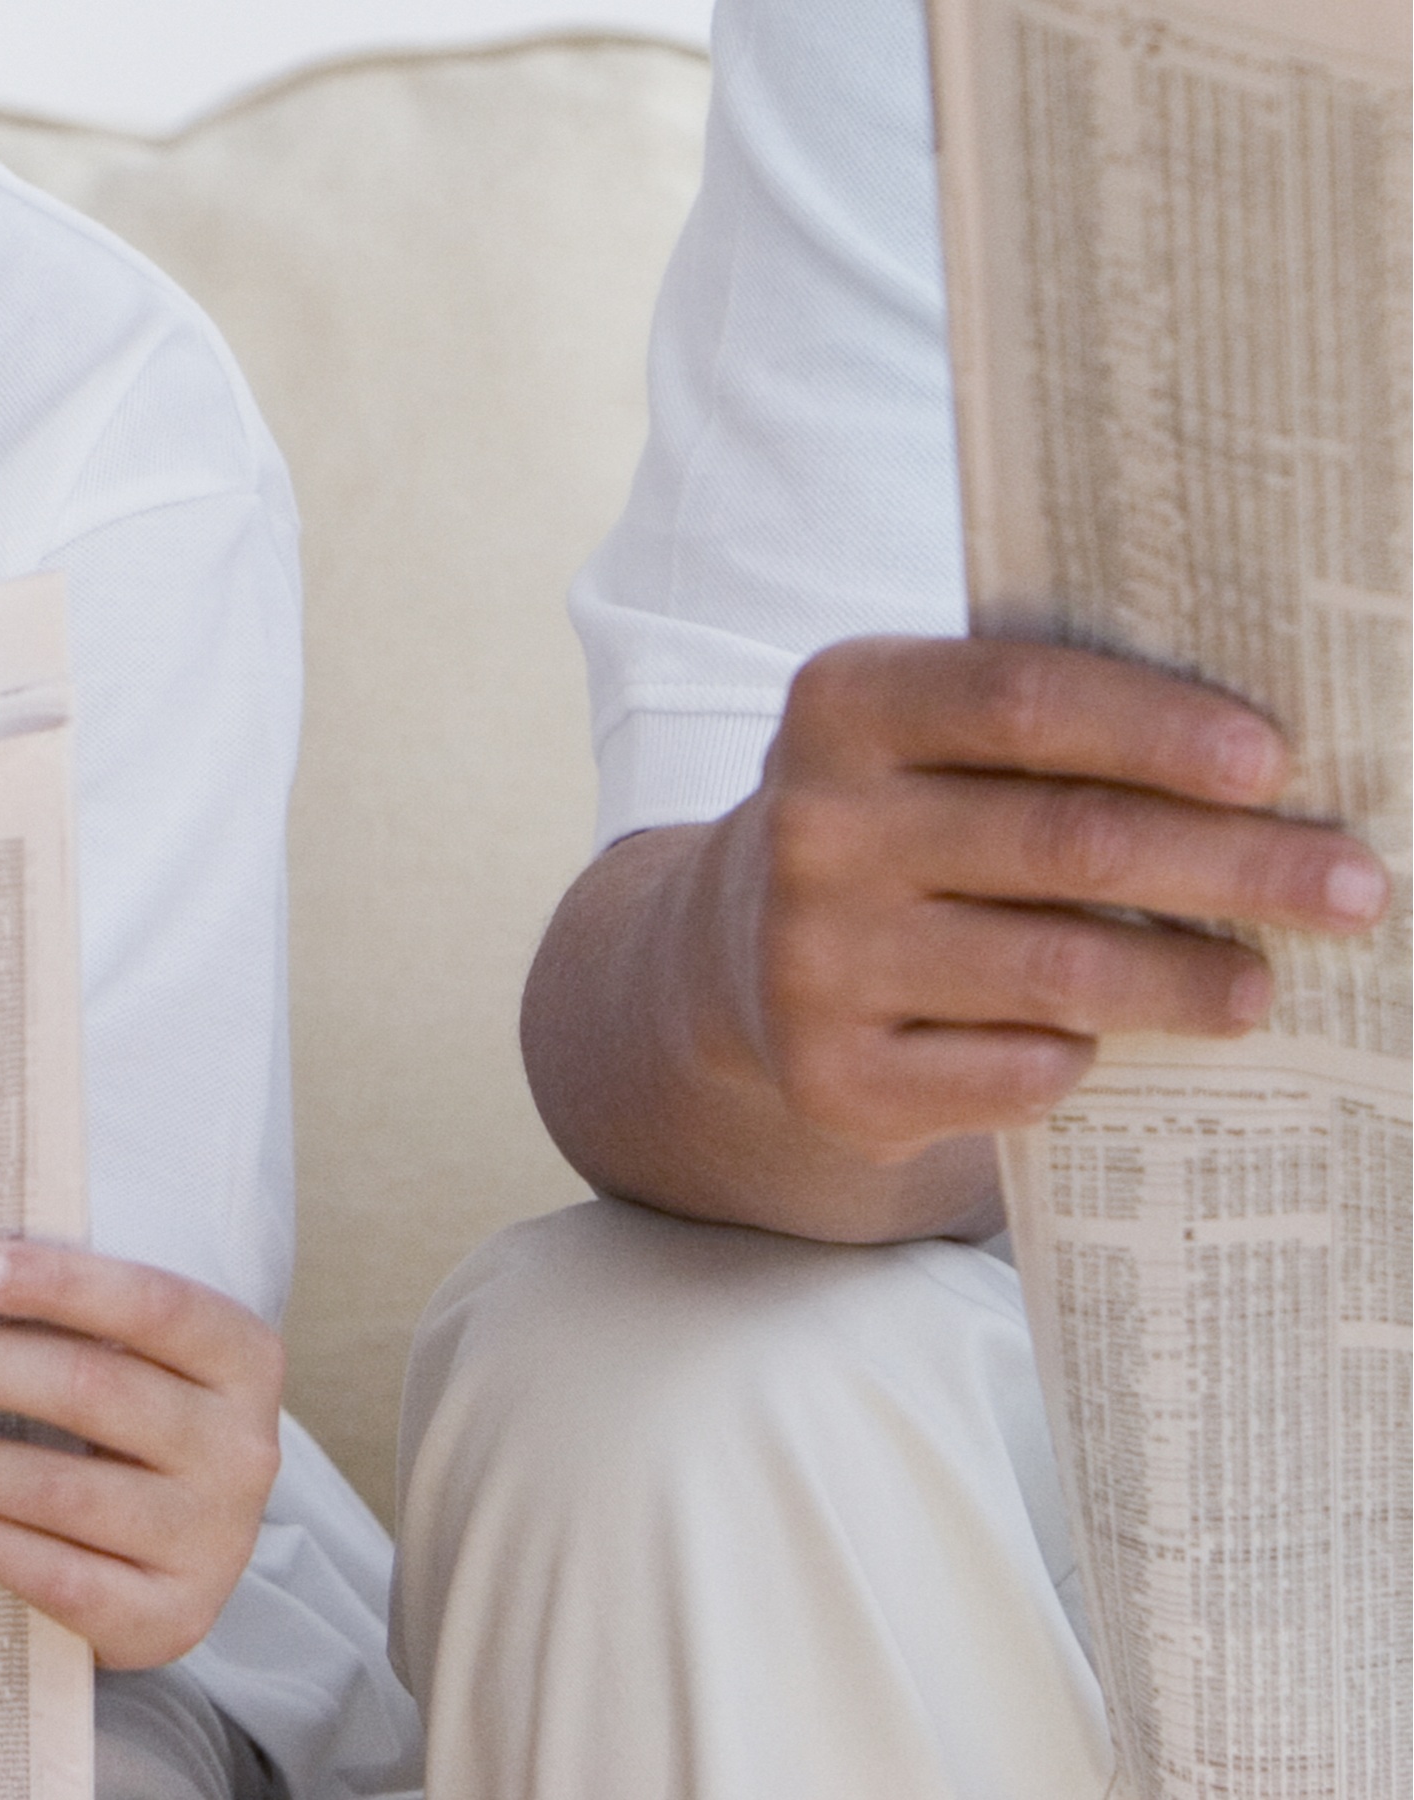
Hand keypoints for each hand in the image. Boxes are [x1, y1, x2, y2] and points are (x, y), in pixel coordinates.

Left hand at [0, 1238, 280, 1669]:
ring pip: (62, 1488)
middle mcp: (242, 1450)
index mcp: (241, 1360)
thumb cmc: (123, 1426)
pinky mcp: (169, 1619)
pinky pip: (60, 1576)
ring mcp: (211, 1542)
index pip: (153, 1305)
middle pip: (91, 1390)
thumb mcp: (128, 1361)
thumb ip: (60, 1320)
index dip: (58, 1282)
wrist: (174, 1558)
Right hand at [704, 636, 1389, 1163]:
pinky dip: (1082, 1061)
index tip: (1276, 766)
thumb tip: (1273, 773)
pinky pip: (1010, 1074)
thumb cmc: (906, 820)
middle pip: (1067, 840)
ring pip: (1056, 970)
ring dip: (1188, 980)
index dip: (1157, 730)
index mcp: (844, 706)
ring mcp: (814, 958)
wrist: (739, 954)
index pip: (1020, 699)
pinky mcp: (832, 1075)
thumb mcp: (933, 741)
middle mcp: (813, 827)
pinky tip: (1108, 1047)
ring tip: (1260, 986)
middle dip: (1236, 866)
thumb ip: (1054, 728)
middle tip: (1352, 888)